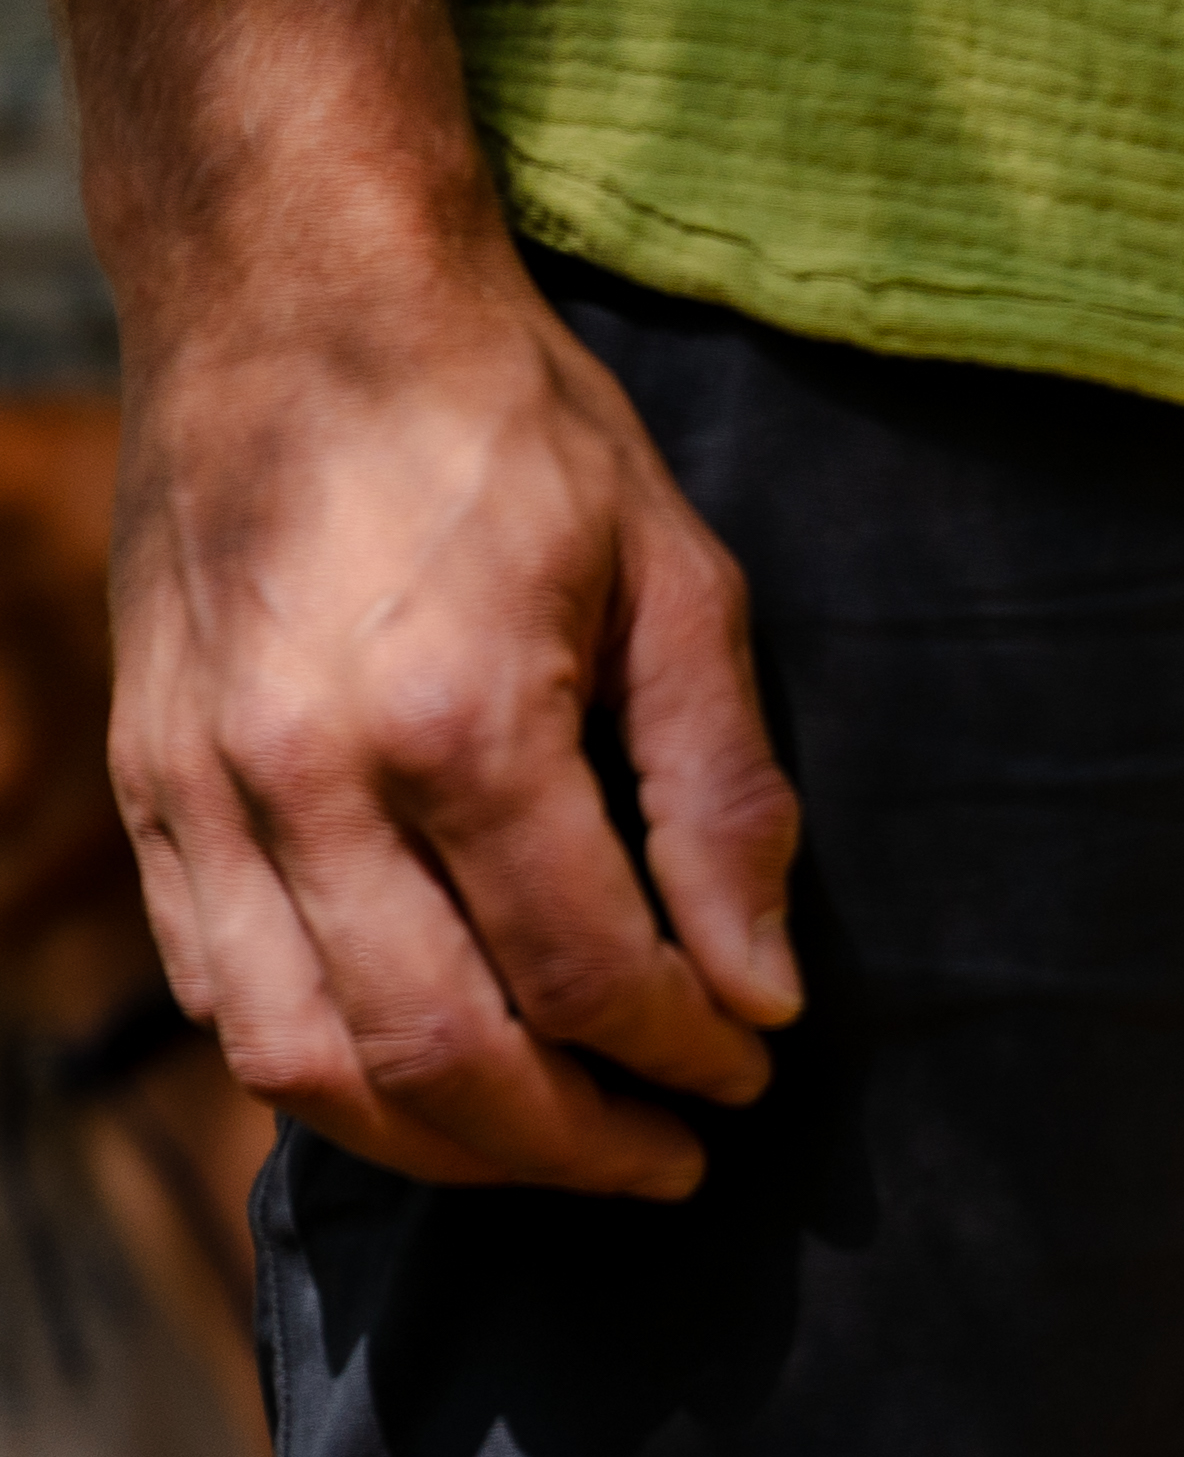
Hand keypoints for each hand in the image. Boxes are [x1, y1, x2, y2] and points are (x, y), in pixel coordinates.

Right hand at [111, 213, 801, 1194]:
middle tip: (670, 1158)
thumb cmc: (514, 428)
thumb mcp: (681, 580)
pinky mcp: (148, 788)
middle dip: (573, 1144)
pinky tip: (428, 1083)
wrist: (296, 298)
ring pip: (306, 1063)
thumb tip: (763, 991)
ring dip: (446, 1147)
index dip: (684, 1055)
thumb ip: (724, 798)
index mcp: (459, 720)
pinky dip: (327, 1076)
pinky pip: (221, 996)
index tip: (749, 1074)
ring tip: (561, 1148)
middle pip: (441, 1055)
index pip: (589, 972)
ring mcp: (201, 790)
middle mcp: (305, 776)